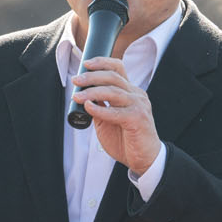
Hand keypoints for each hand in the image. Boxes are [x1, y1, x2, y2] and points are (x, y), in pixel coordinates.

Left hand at [71, 57, 161, 173]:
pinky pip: (116, 111)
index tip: (86, 64)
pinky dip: (100, 109)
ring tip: (77, 96)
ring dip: (92, 92)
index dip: (102, 63)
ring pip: (114, 91)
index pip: (118, 69)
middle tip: (76, 80)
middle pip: (113, 77)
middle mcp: (136, 95)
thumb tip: (83, 97)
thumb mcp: (108, 120)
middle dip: (92, 76)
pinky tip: (88, 107)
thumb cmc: (127, 140)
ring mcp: (139, 106)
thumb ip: (99, 108)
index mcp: (130, 92)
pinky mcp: (138, 119)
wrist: (144, 159)